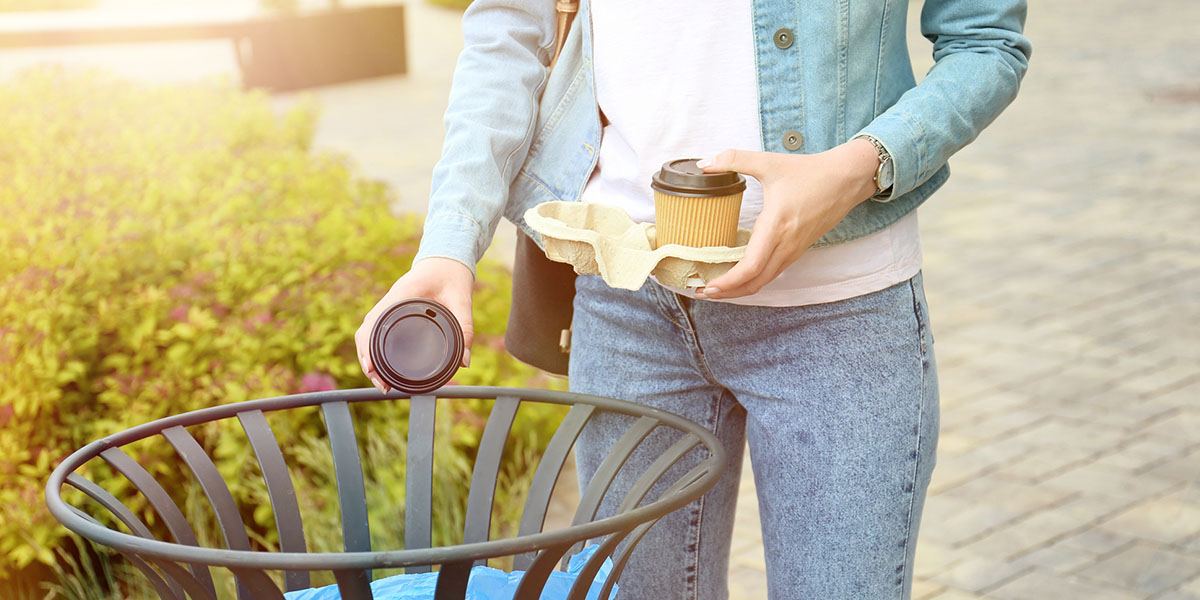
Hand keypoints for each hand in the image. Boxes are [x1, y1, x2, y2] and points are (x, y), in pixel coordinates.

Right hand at [355, 257, 474, 392]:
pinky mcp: (392, 311)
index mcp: (402, 295)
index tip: (372, 369)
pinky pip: (375, 331)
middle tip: (382, 385)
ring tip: (380, 381)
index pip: (375, 322)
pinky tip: (381, 365)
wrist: (446, 260)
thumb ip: (465, 328)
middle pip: (366, 333)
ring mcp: (388, 306)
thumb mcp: (462, 299)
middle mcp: (390, 301)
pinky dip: (373, 349)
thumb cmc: (452, 276)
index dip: (369, 348)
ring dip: (368, 357)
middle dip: (367, 360)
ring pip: (367, 334)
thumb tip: (464, 361)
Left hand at [694, 138, 880, 298]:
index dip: (727, 283)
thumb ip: (733, 159)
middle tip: (702, 292)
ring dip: (740, 289)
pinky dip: (753, 280)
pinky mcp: (798, 250)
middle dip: (727, 293)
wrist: (846, 178)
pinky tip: (739, 274)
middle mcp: (785, 245)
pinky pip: (773, 273)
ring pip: (764, 281)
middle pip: (754, 283)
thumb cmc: (809, 172)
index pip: (750, 268)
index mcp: (776, 226)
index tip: (707, 286)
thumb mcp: (768, 162)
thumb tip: (703, 164)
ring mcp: (793, 251)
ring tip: (716, 288)